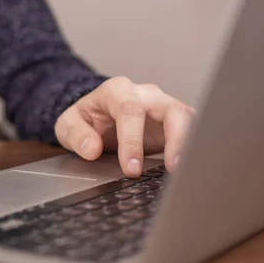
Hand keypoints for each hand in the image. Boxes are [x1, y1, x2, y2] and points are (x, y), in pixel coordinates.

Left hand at [54, 77, 194, 176]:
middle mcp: (145, 95)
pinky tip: (192, 168)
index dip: (132, 140)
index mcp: (116, 91)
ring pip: (188, 117)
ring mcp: (164, 106)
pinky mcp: (175, 122)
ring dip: (191, 143)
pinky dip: (195, 147)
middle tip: (172, 168)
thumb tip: (91, 149)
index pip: (130, 110)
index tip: (131, 169)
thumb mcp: (67, 124)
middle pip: (170, 108)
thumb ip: (75, 134)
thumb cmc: (85, 119)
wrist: (96, 114)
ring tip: (186, 171)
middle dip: (175, 139)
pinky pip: (194, 129)